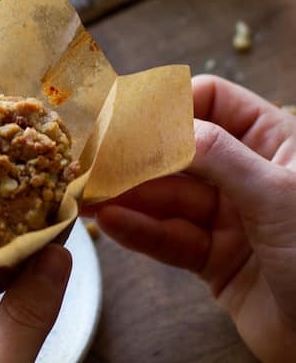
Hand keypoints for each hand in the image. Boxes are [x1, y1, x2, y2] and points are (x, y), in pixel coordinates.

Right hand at [85, 74, 295, 362]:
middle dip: (135, 156)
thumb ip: (217, 154)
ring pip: (169, 198)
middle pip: (180, 152)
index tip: (121, 113)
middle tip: (91, 160)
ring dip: (128, 196)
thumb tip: (160, 123)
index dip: (167, 105)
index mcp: (273, 141)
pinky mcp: (216, 260)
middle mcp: (248, 174)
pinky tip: (110, 224)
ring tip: (87, 194)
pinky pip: (171, 239)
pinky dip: (140, 232)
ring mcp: (230, 218)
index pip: (211, 102)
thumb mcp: (275, 192)